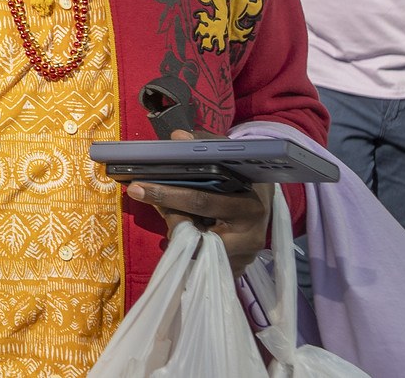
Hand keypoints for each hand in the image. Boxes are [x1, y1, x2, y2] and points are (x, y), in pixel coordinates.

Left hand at [125, 131, 271, 274]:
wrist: (267, 202)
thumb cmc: (243, 177)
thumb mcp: (229, 157)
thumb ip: (205, 145)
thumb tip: (178, 137)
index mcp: (249, 206)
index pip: (201, 202)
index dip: (167, 194)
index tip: (137, 187)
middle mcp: (249, 235)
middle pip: (193, 234)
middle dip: (169, 218)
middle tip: (145, 196)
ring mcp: (243, 256)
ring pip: (194, 250)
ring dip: (177, 232)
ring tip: (173, 211)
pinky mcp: (236, 268)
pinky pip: (200, 260)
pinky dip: (188, 244)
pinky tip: (186, 228)